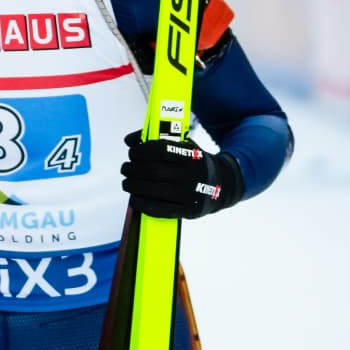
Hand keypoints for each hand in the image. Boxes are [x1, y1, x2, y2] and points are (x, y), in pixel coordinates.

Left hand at [120, 130, 242, 219]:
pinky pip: (160, 209)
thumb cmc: (195, 161)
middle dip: (132, 169)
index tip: (132, 153)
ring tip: (126, 182)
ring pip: (154, 190)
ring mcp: (191, 194)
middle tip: (125, 168)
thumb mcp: (184, 144)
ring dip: (133, 186)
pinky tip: (134, 198)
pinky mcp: (189, 211)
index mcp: (191, 154)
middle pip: (153, 171)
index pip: (160, 149)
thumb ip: (156, 138)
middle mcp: (192, 174)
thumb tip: (129, 141)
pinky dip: (142, 204)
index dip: (141, 151)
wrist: (224, 184)